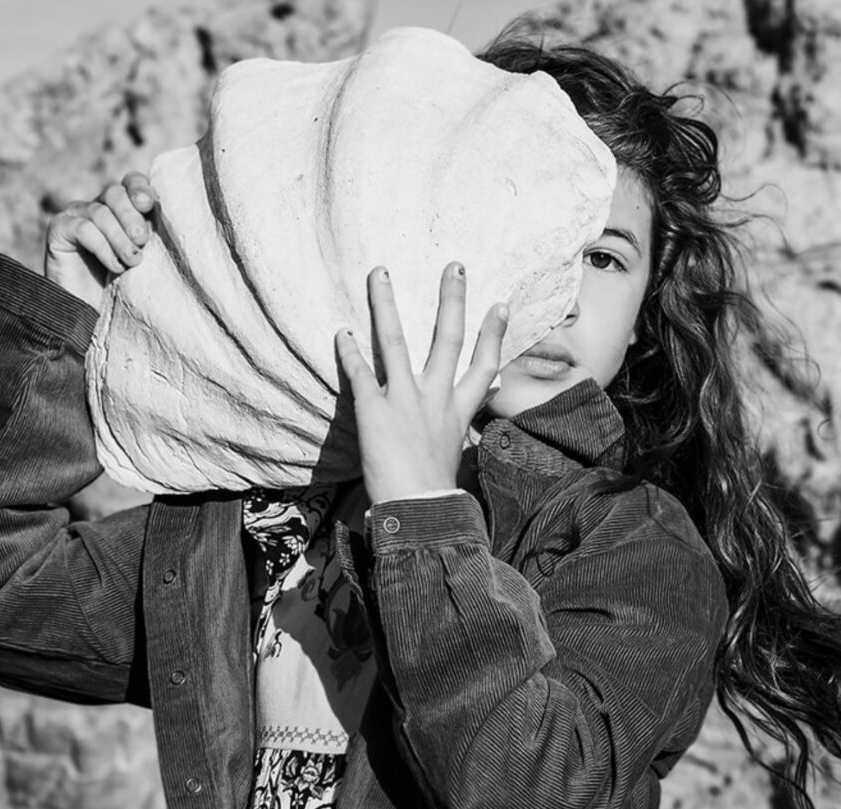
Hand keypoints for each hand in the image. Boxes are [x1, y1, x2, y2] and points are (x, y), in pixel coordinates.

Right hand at [44, 171, 156, 301]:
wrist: (86, 314)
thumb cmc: (119, 287)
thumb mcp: (140, 256)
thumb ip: (147, 234)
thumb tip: (164, 214)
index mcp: (119, 208)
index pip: (130, 182)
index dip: (140, 188)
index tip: (149, 205)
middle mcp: (96, 206)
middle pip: (114, 193)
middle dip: (132, 216)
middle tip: (142, 241)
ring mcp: (75, 215)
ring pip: (100, 212)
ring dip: (119, 238)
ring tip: (132, 261)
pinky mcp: (58, 228)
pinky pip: (83, 228)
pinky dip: (103, 247)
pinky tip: (114, 266)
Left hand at [334, 262, 507, 503]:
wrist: (419, 511)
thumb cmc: (432, 492)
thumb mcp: (452, 454)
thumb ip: (454, 430)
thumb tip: (462, 427)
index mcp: (458, 410)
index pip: (484, 366)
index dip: (494, 334)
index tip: (500, 305)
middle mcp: (435, 397)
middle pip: (448, 339)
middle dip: (452, 300)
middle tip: (453, 266)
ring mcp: (404, 399)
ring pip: (395, 341)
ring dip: (384, 304)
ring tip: (379, 274)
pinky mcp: (374, 409)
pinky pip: (359, 372)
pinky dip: (348, 351)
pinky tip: (340, 331)